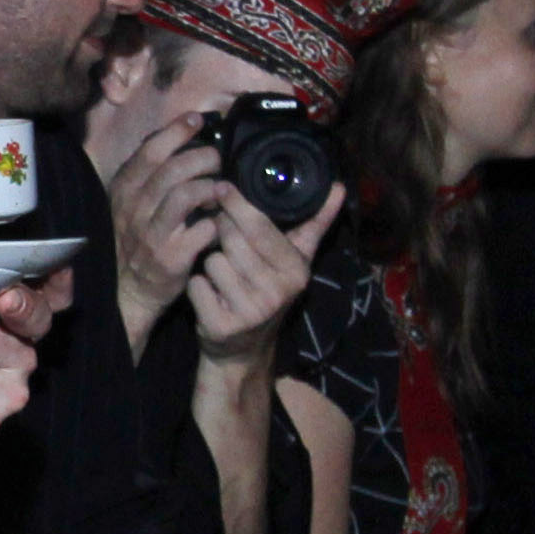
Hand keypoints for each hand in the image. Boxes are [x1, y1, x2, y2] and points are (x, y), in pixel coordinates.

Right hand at [108, 117, 230, 342]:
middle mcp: (134, 209)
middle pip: (172, 169)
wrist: (129, 290)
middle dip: (203, 157)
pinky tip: (221, 221)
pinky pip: (201, 230)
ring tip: (222, 188)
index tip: (198, 120)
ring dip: (210, 187)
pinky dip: (216, 222)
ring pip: (186, 195)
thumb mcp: (131, 203)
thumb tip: (176, 139)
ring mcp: (151, 233)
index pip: (150, 150)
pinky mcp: (170, 257)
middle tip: (218, 159)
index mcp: (124, 190)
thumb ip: (149, 175)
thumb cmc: (137, 240)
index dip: (176, 131)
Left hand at [192, 181, 341, 370]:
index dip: (238, 204)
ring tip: (224, 272)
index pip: (261, 229)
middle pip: (232, 241)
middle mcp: (277, 293)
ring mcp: (249, 312)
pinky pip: (196, 284)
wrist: (244, 347)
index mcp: (296, 272)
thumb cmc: (268, 290)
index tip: (223, 186)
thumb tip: (337, 187)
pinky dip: (197, 283)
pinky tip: (210, 292)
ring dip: (211, 261)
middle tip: (220, 229)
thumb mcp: (295, 259)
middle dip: (221, 229)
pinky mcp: (221, 326)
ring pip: (213, 260)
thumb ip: (314, 223)